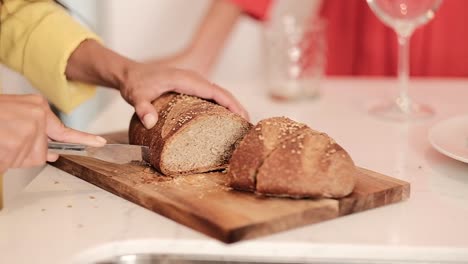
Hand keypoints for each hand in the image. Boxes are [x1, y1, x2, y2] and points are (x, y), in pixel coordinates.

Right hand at [0, 94, 105, 172]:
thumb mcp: (17, 115)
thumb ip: (37, 132)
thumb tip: (54, 153)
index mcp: (38, 108)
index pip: (65, 132)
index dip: (85, 140)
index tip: (101, 144)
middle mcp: (37, 119)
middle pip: (40, 153)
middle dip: (23, 152)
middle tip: (6, 138)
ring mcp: (27, 133)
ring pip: (25, 159)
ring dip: (10, 155)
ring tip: (1, 139)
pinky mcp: (15, 145)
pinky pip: (11, 163)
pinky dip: (4, 160)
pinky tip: (0, 146)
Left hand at [65, 40, 248, 129]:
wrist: (130, 74)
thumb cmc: (135, 83)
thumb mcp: (136, 96)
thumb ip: (143, 107)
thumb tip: (150, 122)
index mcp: (186, 79)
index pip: (215, 91)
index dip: (231, 104)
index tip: (242, 117)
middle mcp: (193, 78)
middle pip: (222, 92)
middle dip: (237, 107)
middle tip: (247, 126)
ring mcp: (193, 82)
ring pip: (218, 93)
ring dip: (231, 106)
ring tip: (240, 124)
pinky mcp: (191, 87)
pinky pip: (211, 95)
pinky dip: (222, 105)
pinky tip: (224, 118)